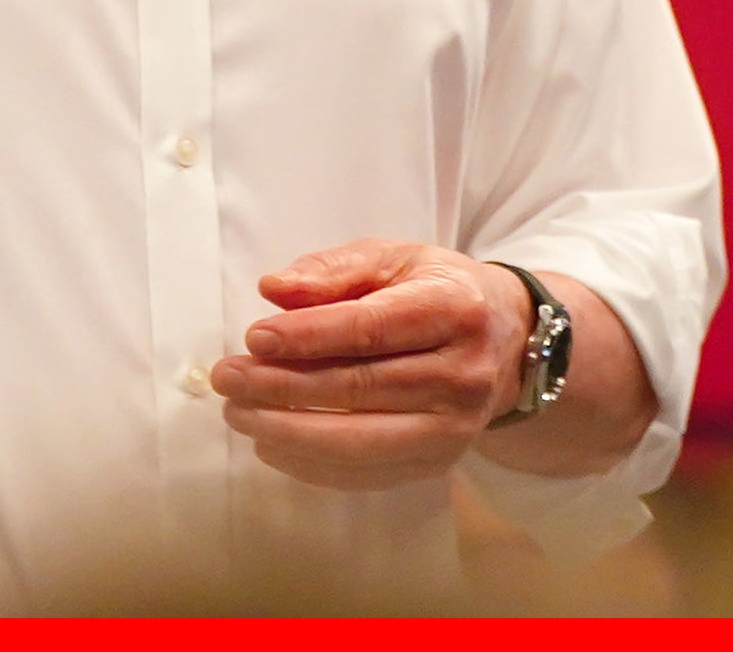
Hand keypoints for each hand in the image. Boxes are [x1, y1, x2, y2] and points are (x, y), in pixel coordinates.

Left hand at [207, 239, 528, 490]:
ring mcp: (455, 428)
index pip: (372, 329)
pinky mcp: (440, 463)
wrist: (504, 342)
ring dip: (288, 432)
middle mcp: (462, 375)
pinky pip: (367, 474)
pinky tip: (270, 444)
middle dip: (282, 387)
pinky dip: (311, 465)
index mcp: (453, 310)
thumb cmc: (435, 290)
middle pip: (360, 388)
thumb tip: (273, 291)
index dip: (308, 336)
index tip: (254, 338)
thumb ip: (333, 269)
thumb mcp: (393, 258)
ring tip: (238, 413)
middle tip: (227, 378)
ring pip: (361, 441)